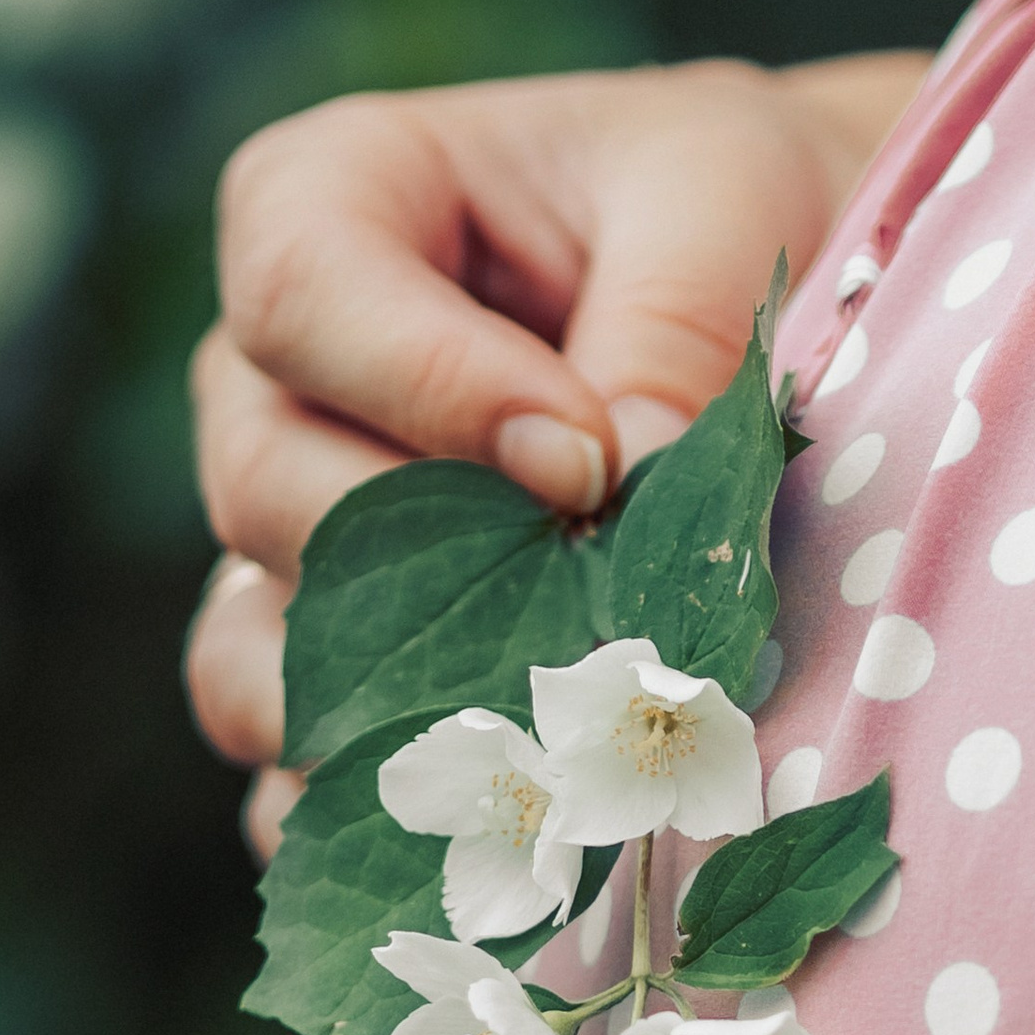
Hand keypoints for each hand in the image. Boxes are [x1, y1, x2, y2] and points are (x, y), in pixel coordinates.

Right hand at [184, 51, 928, 845]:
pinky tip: (507, 837)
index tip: (588, 460)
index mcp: (331, 207)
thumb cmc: (726, 209)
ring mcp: (293, 541)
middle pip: (264, 491)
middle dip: (433, 570)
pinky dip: (390, 821)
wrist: (782, 299)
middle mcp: (276, 383)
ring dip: (391, 716)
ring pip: (252, 657)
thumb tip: (629, 476)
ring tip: (549, 738)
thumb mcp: (723, 198)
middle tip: (596, 613)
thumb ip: (671, 317)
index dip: (427, 387)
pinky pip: (304, 774)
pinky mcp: (346, 671)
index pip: (301, 295)